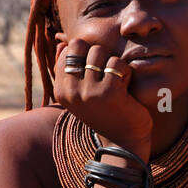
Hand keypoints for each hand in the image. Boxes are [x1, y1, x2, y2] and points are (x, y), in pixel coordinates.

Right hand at [54, 38, 151, 161]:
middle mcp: (69, 91)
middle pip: (82, 46)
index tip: (95, 78)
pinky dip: (126, 73)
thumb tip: (62, 43)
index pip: (69, 49)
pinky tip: (126, 90)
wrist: (123, 144)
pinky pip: (117, 63)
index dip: (87, 56)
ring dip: (113, 65)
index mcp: (60, 90)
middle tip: (107, 77)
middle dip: (98, 55)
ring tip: (116, 84)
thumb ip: (70, 69)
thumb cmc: (105, 114)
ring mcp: (88, 91)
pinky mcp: (108, 92)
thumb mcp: (81, 94)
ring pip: (100, 52)